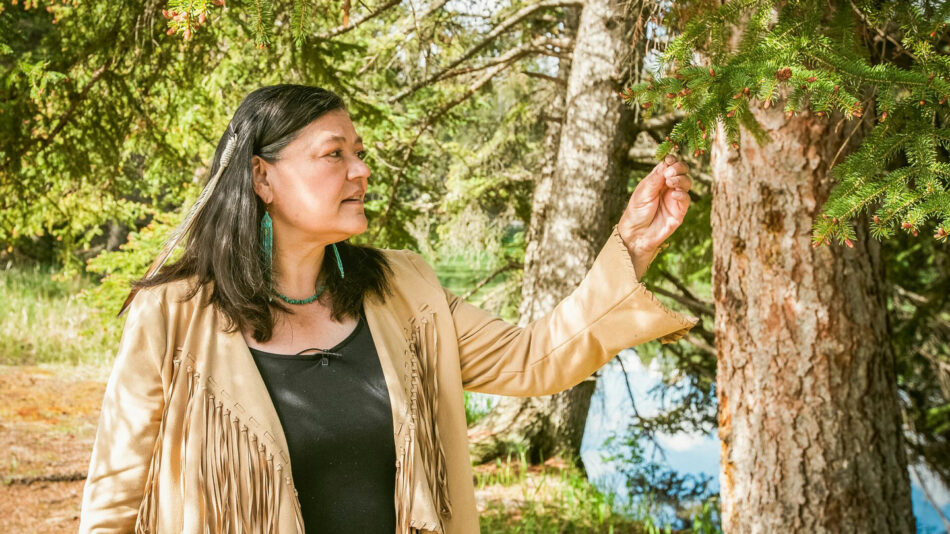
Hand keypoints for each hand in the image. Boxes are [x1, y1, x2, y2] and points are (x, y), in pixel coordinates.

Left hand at [618, 154, 692, 276]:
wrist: (636, 234)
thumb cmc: (636, 212)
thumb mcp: (643, 192)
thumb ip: (656, 178)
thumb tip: (667, 163)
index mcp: (657, 180)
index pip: (669, 165)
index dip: (671, 160)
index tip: (669, 160)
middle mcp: (668, 187)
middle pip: (682, 171)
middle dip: (679, 167)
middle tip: (669, 173)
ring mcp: (674, 198)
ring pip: (687, 182)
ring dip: (681, 179)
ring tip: (670, 182)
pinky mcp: (679, 211)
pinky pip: (686, 199)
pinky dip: (682, 194)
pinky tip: (674, 194)